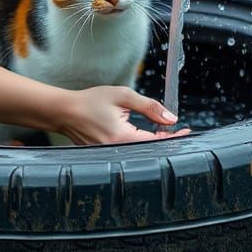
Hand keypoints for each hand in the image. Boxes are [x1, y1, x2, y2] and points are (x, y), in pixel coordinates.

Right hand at [56, 86, 190, 144]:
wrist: (64, 111)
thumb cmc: (90, 101)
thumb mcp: (122, 96)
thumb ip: (149, 107)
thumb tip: (171, 118)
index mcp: (122, 137)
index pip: (156, 141)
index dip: (174, 137)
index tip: (187, 131)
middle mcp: (116, 151)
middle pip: (150, 149)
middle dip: (165, 140)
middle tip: (177, 131)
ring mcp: (110, 155)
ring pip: (140, 152)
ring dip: (153, 142)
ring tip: (163, 132)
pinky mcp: (106, 155)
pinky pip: (129, 151)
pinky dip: (140, 144)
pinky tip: (147, 136)